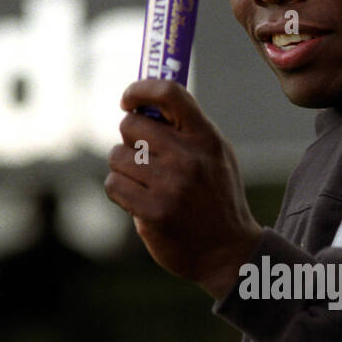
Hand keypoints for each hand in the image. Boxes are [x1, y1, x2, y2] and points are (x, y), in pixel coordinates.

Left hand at [105, 80, 262, 300]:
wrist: (227, 252)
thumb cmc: (217, 199)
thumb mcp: (216, 156)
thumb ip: (187, 130)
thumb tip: (144, 104)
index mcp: (206, 138)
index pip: (169, 93)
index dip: (140, 89)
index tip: (128, 100)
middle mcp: (189, 158)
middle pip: (131, 125)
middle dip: (129, 139)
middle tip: (142, 155)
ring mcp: (171, 186)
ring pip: (117, 156)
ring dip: (123, 167)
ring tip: (143, 182)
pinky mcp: (153, 212)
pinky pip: (114, 184)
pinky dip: (120, 190)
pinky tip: (137, 199)